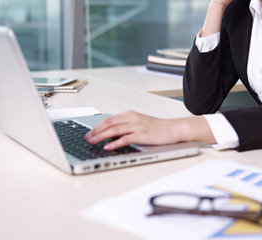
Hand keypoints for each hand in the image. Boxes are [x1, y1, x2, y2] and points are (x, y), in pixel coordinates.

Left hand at [85, 111, 214, 149]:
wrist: (173, 128)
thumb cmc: (158, 128)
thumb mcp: (139, 124)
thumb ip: (126, 128)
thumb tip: (111, 135)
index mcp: (130, 114)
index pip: (109, 119)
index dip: (97, 126)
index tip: (89, 133)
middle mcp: (132, 118)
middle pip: (109, 123)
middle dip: (96, 131)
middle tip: (87, 138)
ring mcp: (137, 126)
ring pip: (114, 130)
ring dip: (101, 136)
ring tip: (93, 142)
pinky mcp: (142, 135)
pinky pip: (125, 139)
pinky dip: (115, 143)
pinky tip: (108, 146)